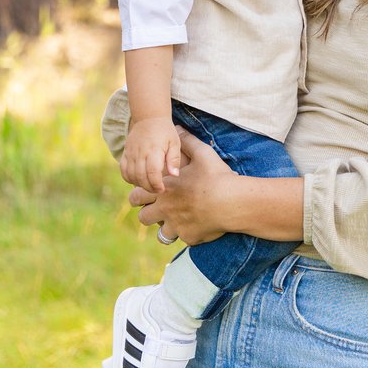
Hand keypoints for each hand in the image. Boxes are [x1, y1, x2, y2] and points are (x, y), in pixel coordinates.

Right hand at [121, 116, 181, 192]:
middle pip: (140, 177)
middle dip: (149, 188)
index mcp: (154, 150)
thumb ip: (174, 159)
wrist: (149, 117)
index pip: (152, 173)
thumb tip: (174, 175)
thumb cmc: (165, 131)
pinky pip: (123, 170)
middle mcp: (140, 152)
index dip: (156, 184)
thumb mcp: (175, 142)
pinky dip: (129, 178)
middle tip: (157, 190)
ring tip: (149, 185)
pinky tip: (138, 180)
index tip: (162, 189)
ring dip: (139, 184)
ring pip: (130, 175)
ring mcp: (131, 153)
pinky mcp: (125, 153)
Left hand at [129, 131, 236, 245]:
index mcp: (164, 189)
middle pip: (143, 218)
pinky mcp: (189, 237)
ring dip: (166, 228)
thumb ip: (187, 141)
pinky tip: (197, 226)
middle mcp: (166, 209)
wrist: (231, 201)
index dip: (138, 196)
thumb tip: (178, 128)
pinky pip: (183, 238)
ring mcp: (177, 226)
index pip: (136, 196)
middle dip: (147, 214)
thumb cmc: (216, 176)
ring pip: (161, 234)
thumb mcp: (202, 153)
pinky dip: (188, 233)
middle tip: (157, 210)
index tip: (144, 195)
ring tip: (175, 222)